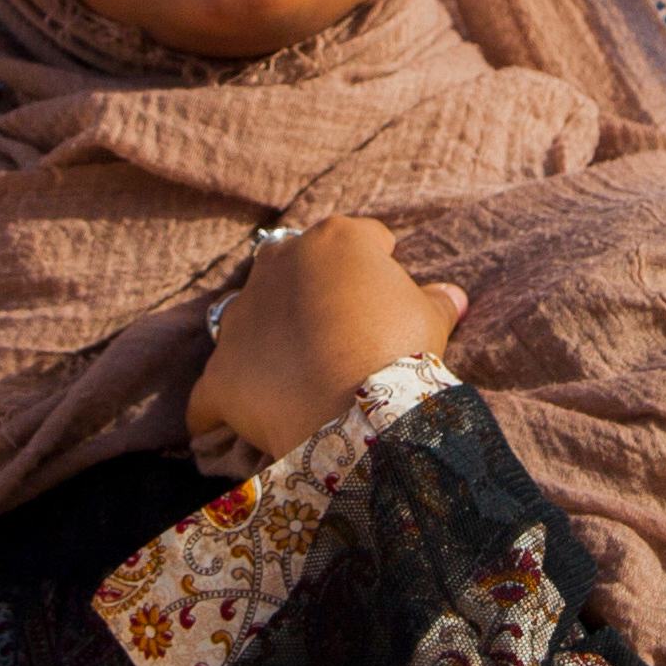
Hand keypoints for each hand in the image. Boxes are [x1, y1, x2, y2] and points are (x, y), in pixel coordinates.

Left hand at [187, 216, 464, 479]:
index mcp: (335, 240)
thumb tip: (452, 295)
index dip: (380, 269)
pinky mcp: (219, 372)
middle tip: (344, 335)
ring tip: (300, 378)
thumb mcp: (430, 319)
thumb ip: (436, 300)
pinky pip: (213, 391)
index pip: (363, 243)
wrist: (356, 409)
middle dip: (314, 296)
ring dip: (269, 341)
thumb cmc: (398, 349)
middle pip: (296, 271)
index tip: (390, 300)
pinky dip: (227, 404)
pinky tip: (240, 425)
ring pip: (251, 321)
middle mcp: (278, 264)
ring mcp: (240, 316)